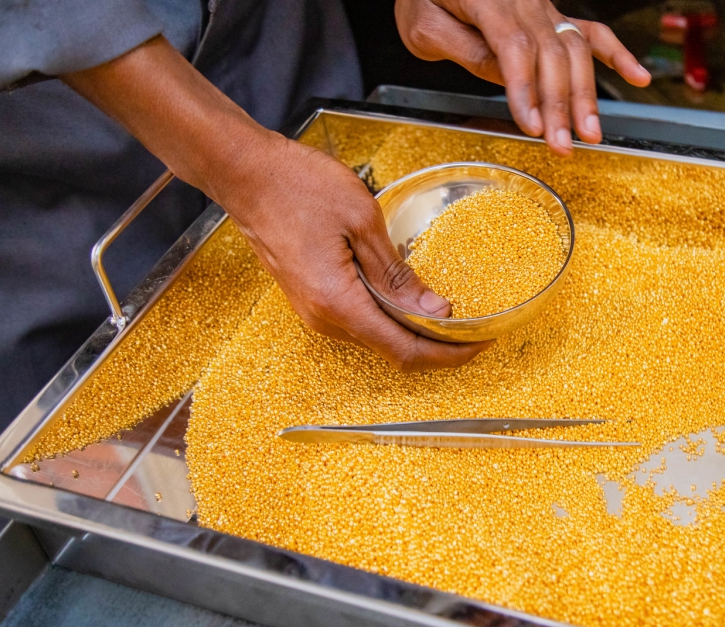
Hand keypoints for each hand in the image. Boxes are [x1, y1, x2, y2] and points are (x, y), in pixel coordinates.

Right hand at [63, 37, 489, 371]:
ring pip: (375, 336)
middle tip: (474, 328)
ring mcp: (314, 312)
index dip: (447, 354)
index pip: (405, 349)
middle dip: (436, 343)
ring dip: (412, 329)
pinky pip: (358, 320)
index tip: (479, 345)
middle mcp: (324, 319)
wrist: (245, 174)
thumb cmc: (299, 186)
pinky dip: (389, 316)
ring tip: (448, 311)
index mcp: (339, 304)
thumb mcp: (362, 220)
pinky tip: (409, 297)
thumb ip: (398, 273)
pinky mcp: (310, 299)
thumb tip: (434, 310)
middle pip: (392, 349)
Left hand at [395, 0, 650, 156]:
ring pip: (574, 48)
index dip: (526, 90)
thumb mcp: (423, 24)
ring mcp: (543, 6)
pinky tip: (638, 77)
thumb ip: (462, 48)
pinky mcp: (552, 15)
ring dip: (585, 93)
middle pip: (551, 54)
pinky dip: (616, 54)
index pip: (515, 47)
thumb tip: (503, 76)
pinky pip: (589, 31)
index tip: (532, 126)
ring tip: (591, 133)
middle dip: (560, 104)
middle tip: (564, 145)